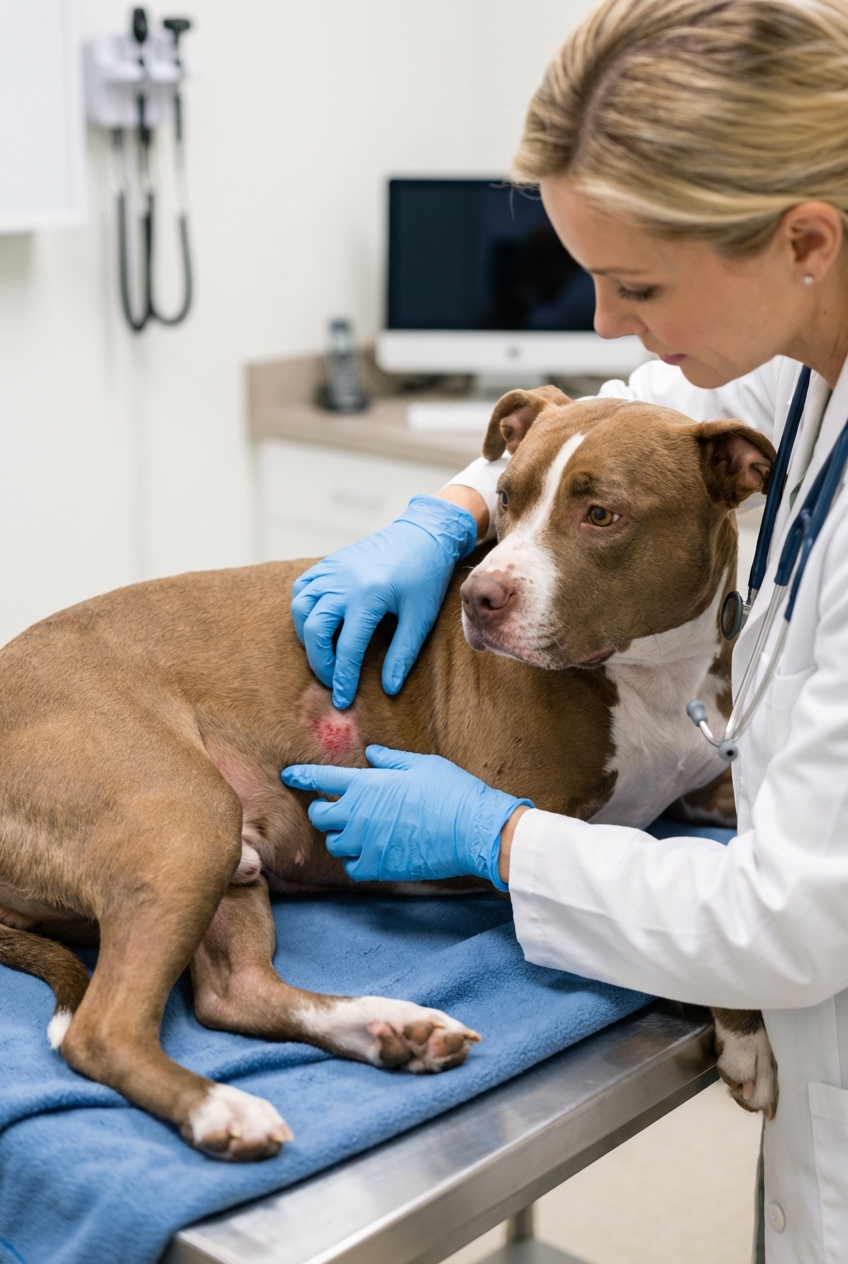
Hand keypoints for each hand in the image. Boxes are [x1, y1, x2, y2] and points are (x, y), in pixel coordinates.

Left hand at [281, 746, 531, 887]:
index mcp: (366, 785)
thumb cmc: (450, 791)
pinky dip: (356, 861)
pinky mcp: (380, 866)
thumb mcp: (421, 764)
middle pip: (320, 816)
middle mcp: (359, 815)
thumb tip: (371, 754)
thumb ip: (390, 760)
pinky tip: (369, 853)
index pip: (321, 779)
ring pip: (335, 844)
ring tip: (359, 832)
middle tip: (338, 809)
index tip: (289, 775)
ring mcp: (367, 843)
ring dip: (341, 837)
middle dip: (325, 811)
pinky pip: (353, 867)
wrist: (472, 830)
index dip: (302, 776)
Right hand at [290, 496, 476, 709]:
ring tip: (323, 652)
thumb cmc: (425, 577)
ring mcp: (333, 569)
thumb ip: (402, 654)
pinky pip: (302, 587)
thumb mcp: (420, 618)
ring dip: (306, 635)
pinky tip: (316, 622)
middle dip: (319, 662)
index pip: (347, 648)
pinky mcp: (329, 562)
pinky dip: (302, 608)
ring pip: (300, 607)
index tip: (343, 699)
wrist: (423, 534)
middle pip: (314, 630)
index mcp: (369, 597)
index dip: (343, 678)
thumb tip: (388, 688)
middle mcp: (343, 582)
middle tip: (331, 679)